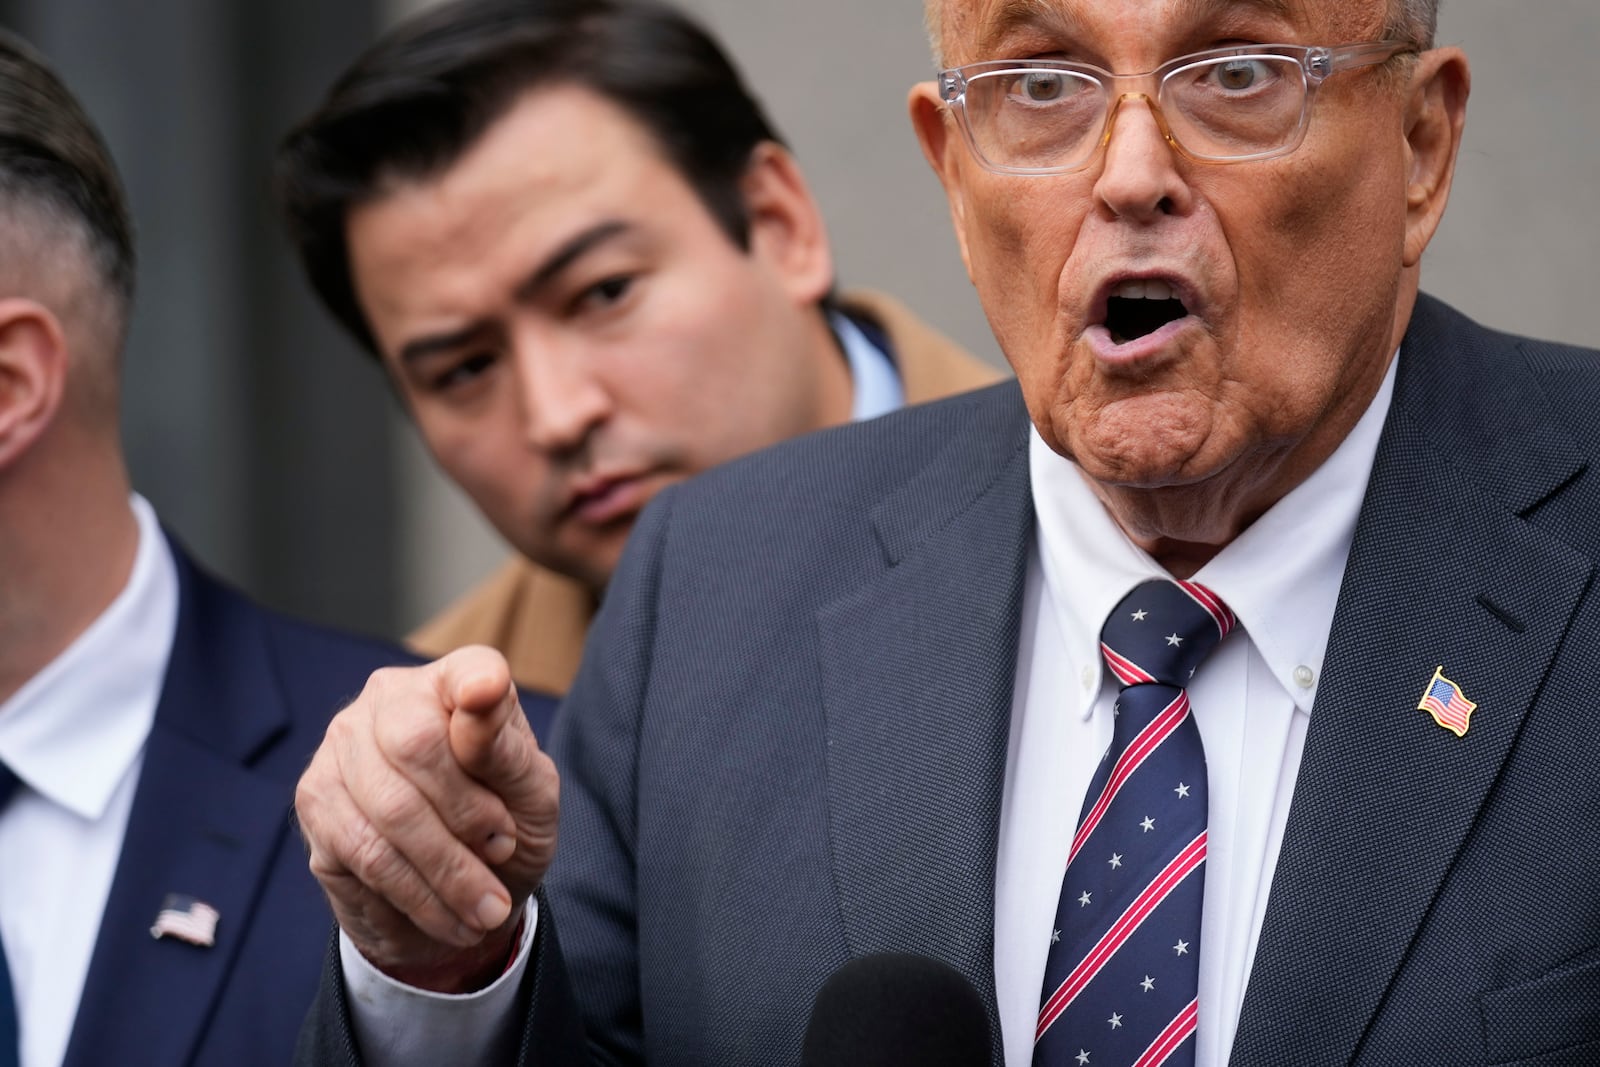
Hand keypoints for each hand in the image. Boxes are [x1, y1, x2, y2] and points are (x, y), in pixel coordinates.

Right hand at [295, 645, 558, 991]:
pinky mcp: (313, 802)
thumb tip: (480, 694)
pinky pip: (364, 854)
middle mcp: (387, 699)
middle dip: (467, 815)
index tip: (486, 691)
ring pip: (390, 810)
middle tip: (503, 854)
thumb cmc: (505, 827)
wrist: (462, 898)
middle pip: (416, 745)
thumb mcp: (532, 796)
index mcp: (454, 683)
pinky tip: (450, 918)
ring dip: (448, 873)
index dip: (476, 684)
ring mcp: (340, 747)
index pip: (466, 671)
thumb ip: (508, 749)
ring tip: (487, 909)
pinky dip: (416, 895)